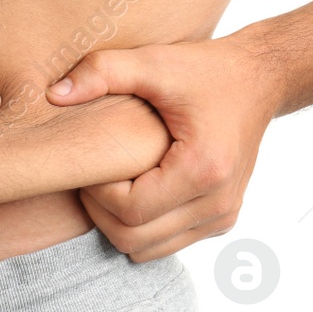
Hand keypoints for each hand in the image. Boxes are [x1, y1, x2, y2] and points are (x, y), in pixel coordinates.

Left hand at [46, 36, 276, 261]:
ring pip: (148, 250)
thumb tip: (53, 95)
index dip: (97, 193)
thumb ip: (101, 71)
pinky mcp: (223, 219)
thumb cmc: (206, 70)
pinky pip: (167, 244)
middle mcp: (218, 202)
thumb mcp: (153, 61)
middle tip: (94, 175)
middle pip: (134, 240)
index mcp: (203, 169)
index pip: (129, 212)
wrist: (260, 79)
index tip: (93, 162)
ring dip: (120, 223)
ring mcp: (223, 216)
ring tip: (115, 182)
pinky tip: (138, 188)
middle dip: (101, 213)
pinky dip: (143, 227)